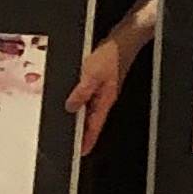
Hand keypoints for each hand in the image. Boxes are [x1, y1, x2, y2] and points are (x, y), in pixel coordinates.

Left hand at [65, 36, 133, 157]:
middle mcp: (105, 97)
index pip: (95, 126)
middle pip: (93, 120)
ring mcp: (103, 89)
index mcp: (104, 100)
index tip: (82, 152)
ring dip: (81, 118)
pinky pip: (88, 97)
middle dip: (84, 133)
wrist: (122, 40)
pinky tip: (74, 102)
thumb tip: (70, 107)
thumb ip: (81, 92)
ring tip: (70, 127)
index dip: (88, 140)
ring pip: (90, 109)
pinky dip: (81, 103)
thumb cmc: (111, 56)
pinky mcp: (100, 80)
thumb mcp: (91, 75)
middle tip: (73, 143)